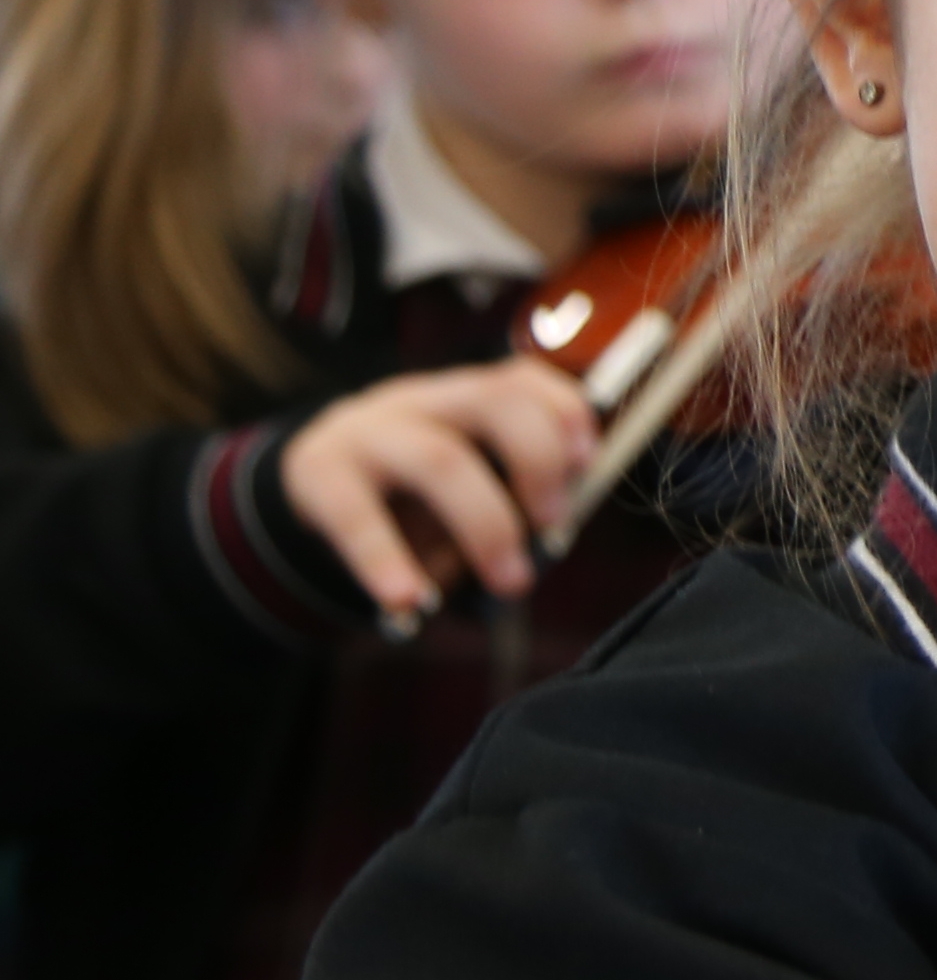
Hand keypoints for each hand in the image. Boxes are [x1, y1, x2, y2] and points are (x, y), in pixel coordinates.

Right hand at [276, 359, 601, 630]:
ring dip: (487, 526)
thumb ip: (511, 496)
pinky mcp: (317, 471)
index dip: (564, 412)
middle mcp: (420, 399)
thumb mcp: (466, 483)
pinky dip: (387, 561)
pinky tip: (409, 601)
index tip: (589, 464)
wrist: (306, 486)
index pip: (520, 378)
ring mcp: (367, 430)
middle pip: (493, 402)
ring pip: (439, 460)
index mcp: (463, 395)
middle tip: (555, 533)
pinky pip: (356, 516)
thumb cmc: (411, 495)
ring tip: (511, 582)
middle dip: (539, 465)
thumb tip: (555, 538)